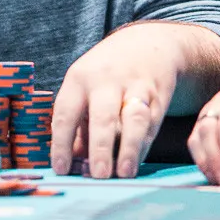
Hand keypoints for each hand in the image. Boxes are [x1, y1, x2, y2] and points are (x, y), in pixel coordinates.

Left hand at [51, 22, 187, 179]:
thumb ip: (78, 126)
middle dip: (100, 147)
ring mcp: (134, 87)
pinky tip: (136, 162)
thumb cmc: (106, 75)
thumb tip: (72, 164)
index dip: (61, 143)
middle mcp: (106, 81)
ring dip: (128, 148)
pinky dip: (143, 146)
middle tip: (98, 175)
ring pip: (133, 120)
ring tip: (123, 173)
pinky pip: (151, 124)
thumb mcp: (84, 87)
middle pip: (102, 116)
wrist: (149, 44)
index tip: (61, 169)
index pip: (66, 113)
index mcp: (79, 79)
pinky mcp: (158, 96)